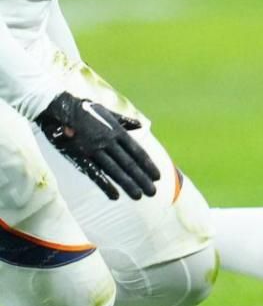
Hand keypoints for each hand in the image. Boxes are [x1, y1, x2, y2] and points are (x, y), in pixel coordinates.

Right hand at [34, 91, 159, 199]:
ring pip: (115, 170)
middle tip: (153, 192)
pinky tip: (115, 196)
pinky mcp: (80, 157)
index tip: (158, 176)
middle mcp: (109, 142)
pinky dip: (105, 185)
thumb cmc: (84, 110)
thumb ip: (125, 121)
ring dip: (128, 184)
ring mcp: (95, 150)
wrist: (60, 109)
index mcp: (117, 132)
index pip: (137, 152)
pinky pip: (95, 173)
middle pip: (129, 164)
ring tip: (139, 196)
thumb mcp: (108, 112)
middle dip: (142, 179)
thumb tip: (140, 125)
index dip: (148, 165)